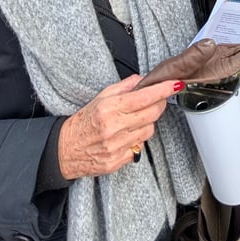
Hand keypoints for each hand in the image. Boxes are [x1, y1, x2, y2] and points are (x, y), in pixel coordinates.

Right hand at [57, 76, 180, 178]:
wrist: (63, 150)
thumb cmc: (83, 122)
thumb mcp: (99, 98)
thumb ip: (123, 87)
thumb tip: (142, 79)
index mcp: (109, 109)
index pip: (144, 97)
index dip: (163, 90)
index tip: (175, 84)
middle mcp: (113, 128)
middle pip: (152, 114)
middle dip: (158, 104)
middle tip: (155, 100)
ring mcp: (116, 146)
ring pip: (149, 131)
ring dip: (147, 123)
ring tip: (133, 121)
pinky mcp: (117, 161)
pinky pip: (139, 148)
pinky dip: (137, 140)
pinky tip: (126, 136)